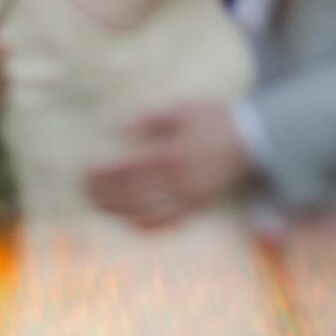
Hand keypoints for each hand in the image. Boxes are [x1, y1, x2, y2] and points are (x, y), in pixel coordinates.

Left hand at [85, 103, 251, 227]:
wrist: (251, 138)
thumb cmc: (212, 119)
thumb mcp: (179, 110)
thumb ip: (148, 120)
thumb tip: (118, 131)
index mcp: (171, 154)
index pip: (127, 171)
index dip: (102, 175)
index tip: (84, 173)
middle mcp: (179, 180)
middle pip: (131, 195)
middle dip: (104, 195)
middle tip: (84, 191)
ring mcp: (189, 196)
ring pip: (146, 213)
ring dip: (118, 211)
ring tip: (98, 205)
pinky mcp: (197, 206)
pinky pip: (168, 222)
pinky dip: (145, 225)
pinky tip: (128, 220)